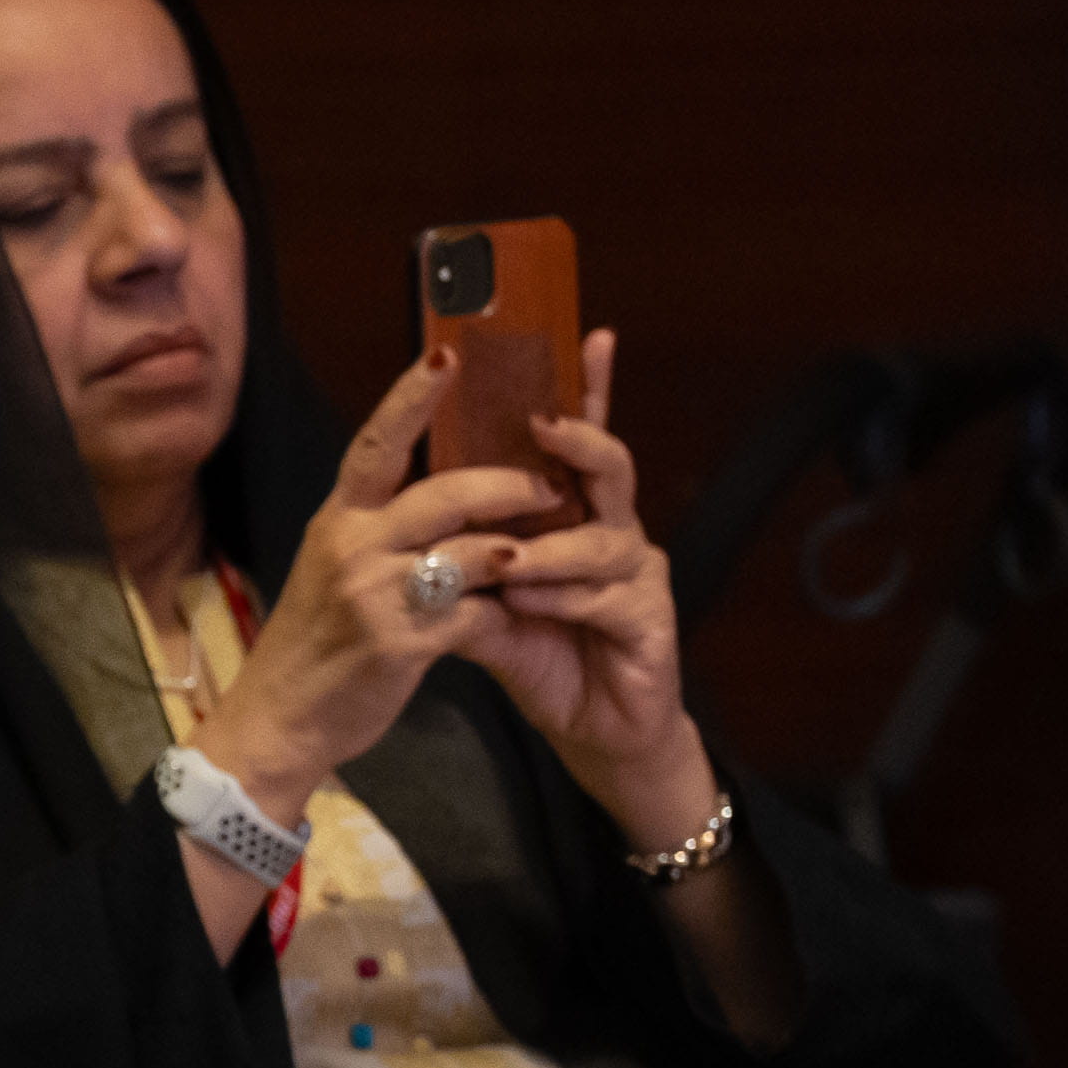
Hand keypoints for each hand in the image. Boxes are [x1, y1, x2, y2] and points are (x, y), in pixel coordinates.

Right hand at [194, 349, 563, 827]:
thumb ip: (382, 530)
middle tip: (549, 484)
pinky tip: (513, 619)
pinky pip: (475, 614)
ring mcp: (374, 594)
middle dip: (507, 484)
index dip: (414, 397)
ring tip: (544, 550)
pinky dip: (503, 614)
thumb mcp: (335, 571)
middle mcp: (350, 545)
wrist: (277, 721)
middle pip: (445, 491)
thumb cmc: (314, 643)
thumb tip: (445, 494)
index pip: (377, 445)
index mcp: (336, 519)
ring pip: (469, 550)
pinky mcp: (399, 643)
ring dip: (517, 550)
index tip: (451, 353)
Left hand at [442, 329, 713, 848]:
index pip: (575, 444)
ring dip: (552, 545)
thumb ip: (460, 570)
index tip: (583, 332)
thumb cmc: (543, 660)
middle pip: (607, 466)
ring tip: (509, 563)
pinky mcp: (651, 620)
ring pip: (604, 536)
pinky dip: (565, 595)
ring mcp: (639, 574)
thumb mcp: (485, 610)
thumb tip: (416, 532)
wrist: (594, 735)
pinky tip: (532, 602)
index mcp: (572, 519)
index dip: (585, 389)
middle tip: (542, 422)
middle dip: (579, 439)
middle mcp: (612, 533)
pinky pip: (607, 596)